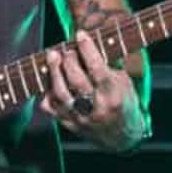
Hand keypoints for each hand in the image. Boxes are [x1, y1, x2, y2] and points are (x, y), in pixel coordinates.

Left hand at [39, 27, 143, 147]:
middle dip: (69, 61)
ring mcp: (82, 119)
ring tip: (52, 56)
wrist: (122, 137)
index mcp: (113, 96)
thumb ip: (109, 65)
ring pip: (62, 95)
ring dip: (54, 73)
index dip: (88, 50)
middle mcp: (97, 109)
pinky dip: (47, 94)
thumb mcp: (124, 82)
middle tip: (66, 49)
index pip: (98, 70)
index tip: (80, 35)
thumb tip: (90, 42)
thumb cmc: (123, 102)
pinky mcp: (70, 125)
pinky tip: (47, 81)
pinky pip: (53, 110)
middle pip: (77, 82)